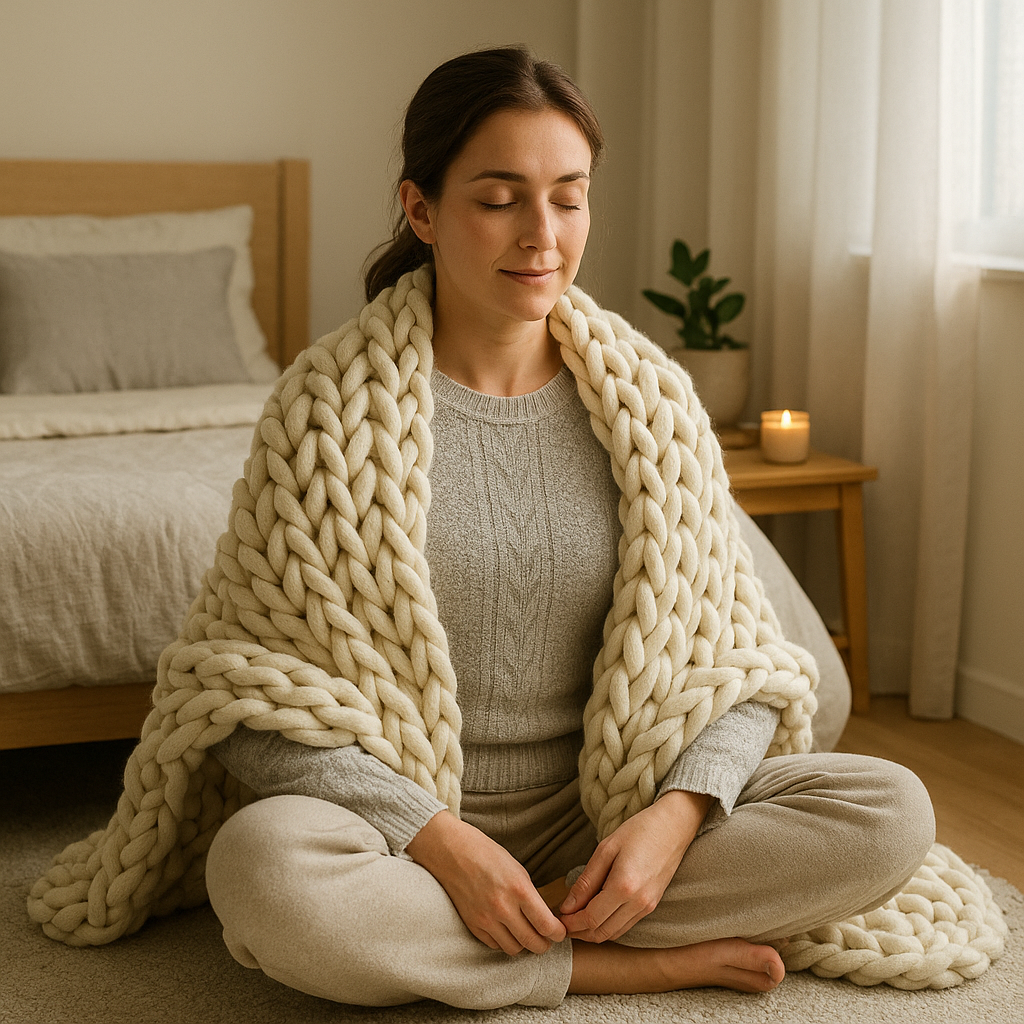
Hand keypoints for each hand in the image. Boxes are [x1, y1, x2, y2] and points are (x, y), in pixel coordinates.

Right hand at [406, 810, 566, 955]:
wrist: (453, 852)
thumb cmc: (487, 855)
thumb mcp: (517, 869)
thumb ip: (531, 896)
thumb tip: (544, 918)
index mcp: (518, 889)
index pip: (546, 925)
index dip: (558, 933)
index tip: (560, 932)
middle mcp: (503, 908)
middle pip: (533, 943)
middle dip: (545, 944)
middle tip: (547, 938)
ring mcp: (486, 919)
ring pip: (514, 949)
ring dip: (523, 944)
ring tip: (526, 933)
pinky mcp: (473, 925)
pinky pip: (495, 945)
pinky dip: (504, 941)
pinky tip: (506, 929)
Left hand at [558, 790, 711, 942]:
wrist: (673, 826)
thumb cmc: (639, 831)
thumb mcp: (606, 849)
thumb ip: (586, 881)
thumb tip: (568, 906)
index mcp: (624, 887)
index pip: (591, 918)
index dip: (571, 923)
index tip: (557, 918)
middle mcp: (638, 903)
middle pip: (602, 932)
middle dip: (579, 932)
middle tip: (562, 923)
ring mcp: (647, 906)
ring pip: (614, 933)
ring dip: (592, 932)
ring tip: (575, 920)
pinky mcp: (652, 905)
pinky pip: (626, 926)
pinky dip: (608, 926)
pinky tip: (596, 915)